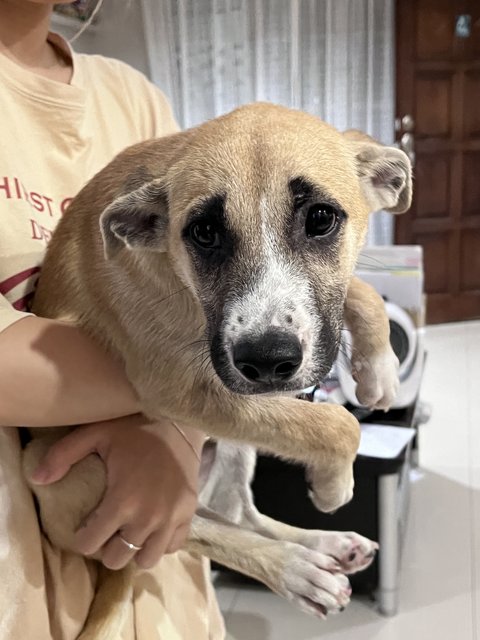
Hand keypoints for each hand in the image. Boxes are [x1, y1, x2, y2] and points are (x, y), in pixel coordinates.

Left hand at [31, 414, 202, 568]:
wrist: (180, 420)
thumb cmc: (135, 427)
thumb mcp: (95, 433)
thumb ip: (63, 455)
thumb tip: (37, 479)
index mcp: (122, 500)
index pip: (91, 544)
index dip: (82, 538)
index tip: (84, 527)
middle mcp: (147, 517)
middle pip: (118, 559)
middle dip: (107, 548)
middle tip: (106, 531)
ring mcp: (171, 518)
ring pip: (147, 560)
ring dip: (134, 550)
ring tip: (128, 531)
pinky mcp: (189, 513)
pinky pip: (173, 545)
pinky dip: (161, 541)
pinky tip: (153, 525)